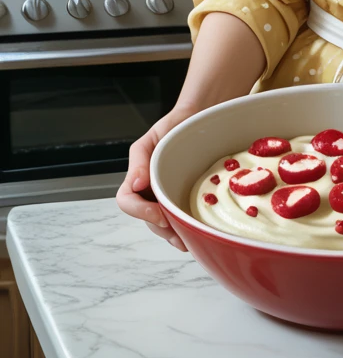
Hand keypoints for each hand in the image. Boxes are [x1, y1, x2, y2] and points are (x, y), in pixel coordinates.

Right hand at [115, 106, 194, 251]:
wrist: (200, 117)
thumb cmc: (174, 126)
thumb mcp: (153, 137)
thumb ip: (139, 158)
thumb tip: (135, 183)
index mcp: (139, 179)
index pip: (127, 202)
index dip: (140, 212)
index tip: (159, 215)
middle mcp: (153, 191)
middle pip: (148, 219)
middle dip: (161, 229)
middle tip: (180, 235)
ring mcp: (170, 196)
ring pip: (165, 224)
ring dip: (174, 235)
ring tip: (189, 239)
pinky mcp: (189, 198)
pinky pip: (183, 218)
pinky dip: (188, 229)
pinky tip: (197, 232)